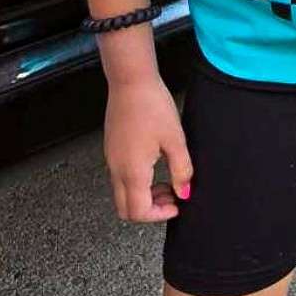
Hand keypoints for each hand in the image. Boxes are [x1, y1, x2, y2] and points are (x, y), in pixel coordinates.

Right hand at [103, 75, 193, 221]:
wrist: (130, 80)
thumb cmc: (151, 105)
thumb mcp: (175, 139)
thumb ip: (181, 170)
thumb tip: (184, 192)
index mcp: (132, 171)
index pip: (139, 212)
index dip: (159, 215)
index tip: (177, 203)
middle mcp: (117, 169)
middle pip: (125, 209)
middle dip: (149, 209)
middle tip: (170, 195)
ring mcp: (111, 158)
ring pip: (122, 192)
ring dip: (144, 194)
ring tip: (166, 178)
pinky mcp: (112, 148)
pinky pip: (120, 175)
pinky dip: (137, 180)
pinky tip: (154, 163)